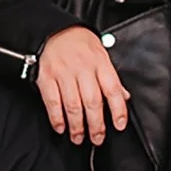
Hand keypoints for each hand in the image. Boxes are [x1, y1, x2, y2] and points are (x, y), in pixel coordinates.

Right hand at [34, 27, 128, 144]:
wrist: (54, 31)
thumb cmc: (79, 44)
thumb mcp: (101, 55)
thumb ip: (111, 78)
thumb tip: (123, 97)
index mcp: (100, 63)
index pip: (112, 89)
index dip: (117, 109)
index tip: (119, 125)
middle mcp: (82, 68)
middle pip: (92, 101)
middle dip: (96, 124)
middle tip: (97, 139)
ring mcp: (63, 74)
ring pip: (72, 105)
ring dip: (76, 125)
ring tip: (79, 138)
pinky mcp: (46, 78)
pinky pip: (52, 101)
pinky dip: (56, 117)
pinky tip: (61, 128)